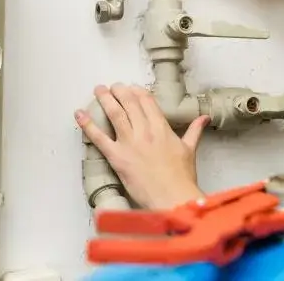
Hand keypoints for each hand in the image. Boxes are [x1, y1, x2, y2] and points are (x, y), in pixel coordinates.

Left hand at [75, 84, 209, 209]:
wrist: (172, 197)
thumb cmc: (181, 177)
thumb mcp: (189, 149)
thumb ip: (194, 131)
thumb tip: (203, 118)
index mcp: (162, 127)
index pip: (147, 101)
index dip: (137, 91)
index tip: (132, 87)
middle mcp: (144, 131)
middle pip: (129, 103)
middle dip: (119, 91)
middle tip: (113, 86)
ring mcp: (129, 143)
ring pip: (115, 113)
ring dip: (105, 99)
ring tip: (98, 89)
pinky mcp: (117, 157)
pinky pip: (99, 138)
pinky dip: (88, 125)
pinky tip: (79, 114)